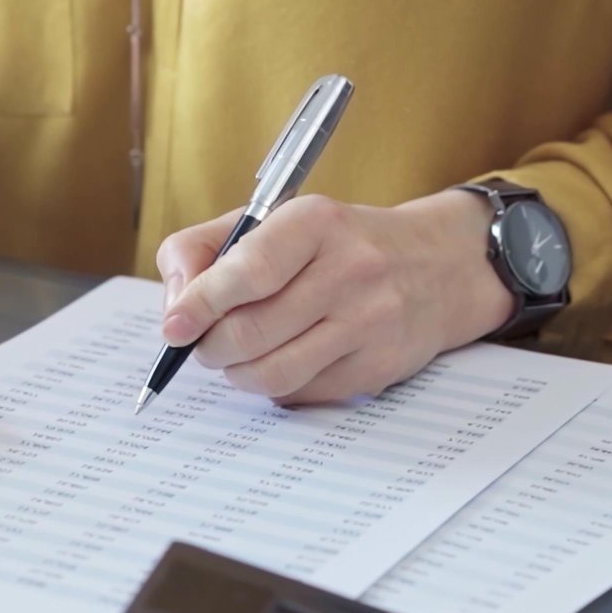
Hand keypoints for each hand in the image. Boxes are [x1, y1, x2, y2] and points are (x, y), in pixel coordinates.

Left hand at [154, 191, 515, 404]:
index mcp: (316, 222)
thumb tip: (174, 305)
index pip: (248, 271)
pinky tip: (281, 361)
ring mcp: (370, 322)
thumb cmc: (337, 243)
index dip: (200, 304)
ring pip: (272, 372)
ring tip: (235, 357)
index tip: (173, 328)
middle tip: (201, 344)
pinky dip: (275, 386)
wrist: (438, 266)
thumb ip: (205, 248)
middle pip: (251, 331)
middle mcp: (350, 270)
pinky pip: (302, 393)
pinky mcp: (378, 366)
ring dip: (236, 373)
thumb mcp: (274, 220)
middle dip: (209, 347)